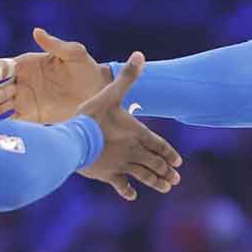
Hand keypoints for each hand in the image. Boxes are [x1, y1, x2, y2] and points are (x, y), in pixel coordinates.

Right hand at [0, 28, 110, 123]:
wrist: (98, 93)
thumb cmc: (86, 68)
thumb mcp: (74, 54)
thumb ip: (56, 45)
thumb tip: (37, 31)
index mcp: (27, 64)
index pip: (3, 67)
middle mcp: (22, 82)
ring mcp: (26, 101)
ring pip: (2, 108)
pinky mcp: (34, 117)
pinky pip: (16, 123)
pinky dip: (6, 128)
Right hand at [75, 53, 181, 200]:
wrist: (74, 140)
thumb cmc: (92, 116)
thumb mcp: (111, 93)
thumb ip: (127, 76)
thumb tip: (140, 54)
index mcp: (137, 133)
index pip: (159, 145)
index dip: (170, 154)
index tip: (178, 163)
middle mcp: (133, 151)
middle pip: (155, 163)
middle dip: (166, 171)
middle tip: (175, 179)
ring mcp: (121, 164)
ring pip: (144, 175)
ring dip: (155, 182)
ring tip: (165, 188)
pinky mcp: (107, 175)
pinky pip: (121, 185)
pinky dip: (127, 190)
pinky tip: (132, 196)